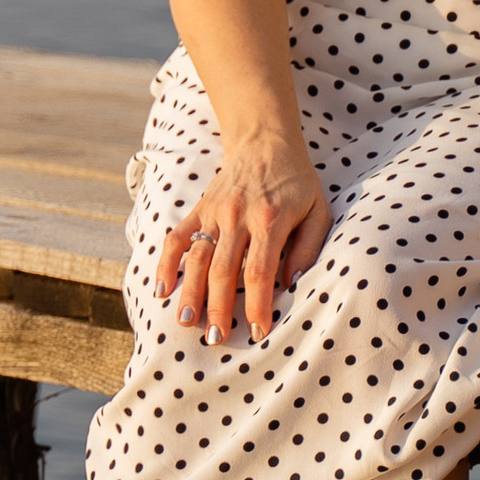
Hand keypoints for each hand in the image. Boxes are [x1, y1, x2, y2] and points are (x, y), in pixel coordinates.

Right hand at [159, 143, 330, 343]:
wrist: (265, 141)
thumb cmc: (297, 182)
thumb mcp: (318, 210)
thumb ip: (308, 248)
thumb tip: (290, 284)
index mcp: (270, 219)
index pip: (259, 271)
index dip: (257, 304)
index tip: (259, 330)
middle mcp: (237, 216)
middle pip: (222, 270)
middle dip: (218, 308)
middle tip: (216, 338)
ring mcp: (214, 212)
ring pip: (196, 258)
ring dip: (189, 292)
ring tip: (187, 322)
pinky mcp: (199, 209)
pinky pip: (177, 238)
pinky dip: (166, 263)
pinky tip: (161, 290)